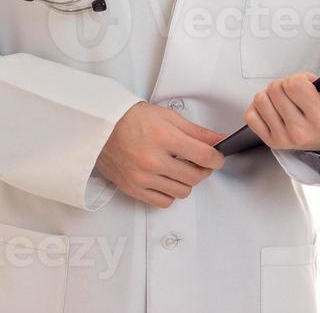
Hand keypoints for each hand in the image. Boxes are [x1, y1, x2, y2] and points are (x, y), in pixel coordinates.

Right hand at [96, 102, 226, 208]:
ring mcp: (142, 177)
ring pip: (182, 192)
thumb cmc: (132, 118)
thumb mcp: (167, 117)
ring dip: (186, 182)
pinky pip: (163, 202)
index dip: (216, 158)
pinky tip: (166, 179)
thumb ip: (196, 131)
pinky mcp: (133, 189)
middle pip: (194, 177)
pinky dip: (169, 193)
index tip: (217, 157)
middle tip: (199, 162)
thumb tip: (219, 140)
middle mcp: (152, 160)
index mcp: (163, 137)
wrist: (101, 127)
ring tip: (179, 168)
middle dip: (203, 170)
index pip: (203, 156)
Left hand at [245, 62, 319, 151]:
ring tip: (287, 98)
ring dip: (271, 94)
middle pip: (275, 89)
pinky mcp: (271, 141)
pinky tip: (275, 107)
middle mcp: (300, 131)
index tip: (309, 84)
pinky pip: (251, 116)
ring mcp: (283, 138)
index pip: (294, 85)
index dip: (300, 78)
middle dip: (286, 84)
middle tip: (298, 91)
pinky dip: (260, 108)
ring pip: (261, 100)